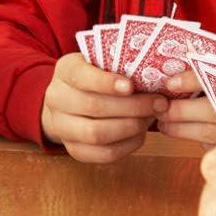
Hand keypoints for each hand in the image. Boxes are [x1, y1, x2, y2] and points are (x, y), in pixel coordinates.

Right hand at [41, 53, 168, 163]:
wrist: (69, 101)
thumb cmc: (95, 76)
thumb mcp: (101, 61)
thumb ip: (119, 65)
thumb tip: (153, 76)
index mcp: (65, 71)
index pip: (82, 76)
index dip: (106, 82)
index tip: (131, 86)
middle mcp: (56, 99)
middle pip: (94, 107)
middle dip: (132, 107)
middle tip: (158, 103)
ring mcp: (62, 127)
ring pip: (97, 134)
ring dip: (131, 127)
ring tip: (150, 118)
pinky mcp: (74, 150)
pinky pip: (103, 153)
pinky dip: (127, 145)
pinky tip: (140, 134)